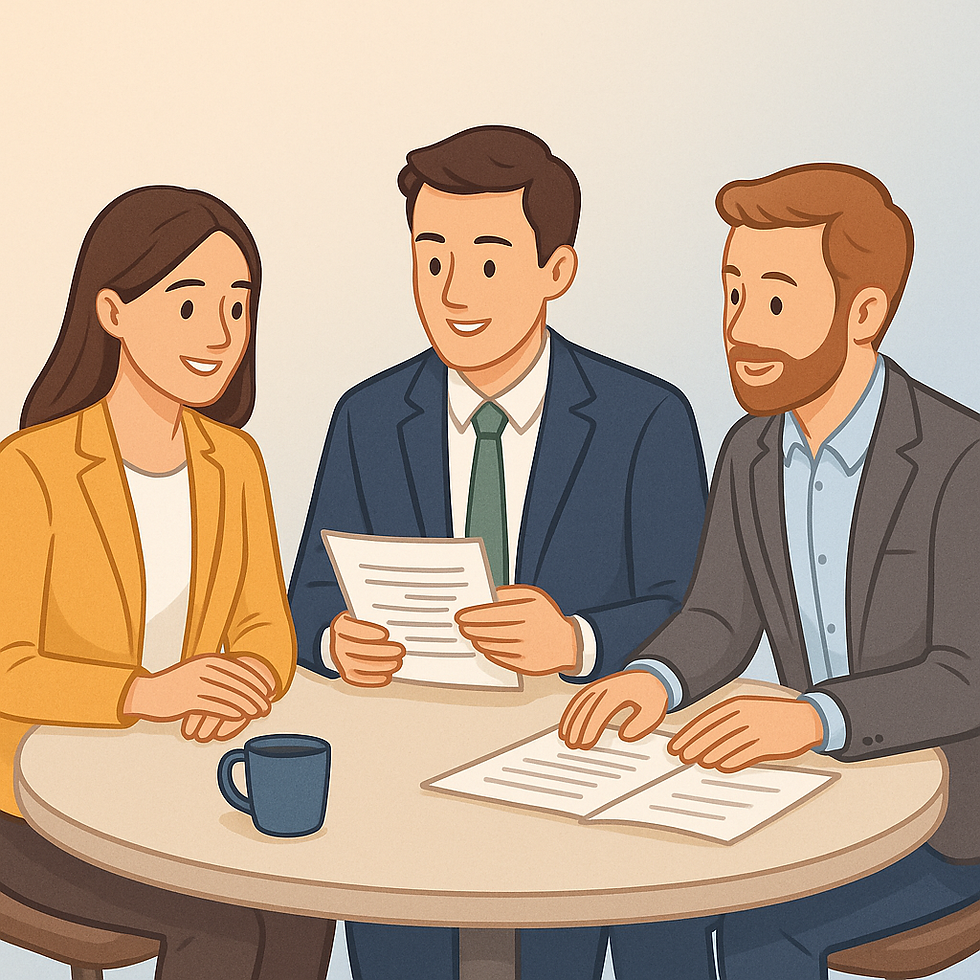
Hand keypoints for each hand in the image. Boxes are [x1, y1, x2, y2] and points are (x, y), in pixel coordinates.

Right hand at [178, 655, 277, 742]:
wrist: (147, 692)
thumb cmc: (176, 684)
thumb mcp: (198, 670)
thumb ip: (218, 672)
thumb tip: (242, 680)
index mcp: (209, 660)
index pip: (241, 669)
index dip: (258, 681)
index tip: (270, 691)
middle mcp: (205, 669)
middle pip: (238, 683)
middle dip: (256, 696)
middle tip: (267, 706)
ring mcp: (196, 684)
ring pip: (230, 696)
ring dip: (247, 706)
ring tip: (258, 714)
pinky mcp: (188, 700)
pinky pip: (215, 707)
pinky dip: (230, 712)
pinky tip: (240, 718)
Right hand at [330, 611, 405, 686]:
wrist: (342, 641)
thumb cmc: (358, 627)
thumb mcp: (361, 617)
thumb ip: (373, 619)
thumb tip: (392, 623)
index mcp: (340, 626)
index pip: (353, 628)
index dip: (370, 632)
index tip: (386, 634)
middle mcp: (338, 644)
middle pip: (361, 649)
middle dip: (383, 651)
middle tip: (399, 650)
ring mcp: (341, 661)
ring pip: (363, 665)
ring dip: (383, 665)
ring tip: (397, 662)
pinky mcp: (346, 674)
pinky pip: (361, 679)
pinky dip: (375, 678)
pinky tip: (387, 675)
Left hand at [455, 585, 579, 674]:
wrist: (568, 643)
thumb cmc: (546, 616)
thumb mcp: (533, 597)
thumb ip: (509, 593)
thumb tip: (485, 597)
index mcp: (528, 611)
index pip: (491, 614)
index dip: (472, 616)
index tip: (460, 616)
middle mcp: (527, 631)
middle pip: (488, 631)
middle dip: (471, 628)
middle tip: (461, 626)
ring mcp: (526, 650)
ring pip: (492, 646)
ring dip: (478, 640)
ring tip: (471, 635)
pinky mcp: (525, 665)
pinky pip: (500, 658)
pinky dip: (488, 652)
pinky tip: (483, 646)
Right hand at [559, 670, 669, 748]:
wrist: (648, 675)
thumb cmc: (650, 694)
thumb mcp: (654, 709)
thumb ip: (642, 724)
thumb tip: (624, 736)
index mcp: (619, 691)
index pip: (601, 711)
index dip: (591, 728)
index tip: (586, 743)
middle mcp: (606, 687)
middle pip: (586, 708)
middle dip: (577, 727)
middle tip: (573, 745)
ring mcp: (599, 686)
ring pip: (579, 703)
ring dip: (570, 720)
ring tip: (565, 738)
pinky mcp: (595, 688)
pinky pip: (579, 699)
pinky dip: (570, 712)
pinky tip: (567, 725)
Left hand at [667, 696, 823, 771]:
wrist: (804, 719)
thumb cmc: (771, 716)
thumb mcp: (748, 710)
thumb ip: (727, 721)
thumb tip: (702, 738)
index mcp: (736, 705)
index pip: (705, 721)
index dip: (688, 735)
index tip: (675, 746)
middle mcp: (744, 715)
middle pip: (713, 733)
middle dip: (694, 746)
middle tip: (680, 757)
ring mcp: (757, 729)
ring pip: (727, 745)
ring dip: (710, 756)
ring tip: (698, 764)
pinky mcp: (769, 744)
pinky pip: (746, 755)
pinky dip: (732, 762)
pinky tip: (721, 768)